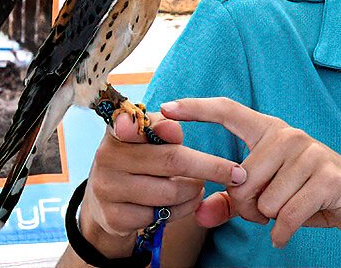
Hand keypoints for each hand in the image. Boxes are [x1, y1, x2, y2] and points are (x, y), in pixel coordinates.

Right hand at [77, 110, 246, 256]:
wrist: (106, 204)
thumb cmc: (138, 163)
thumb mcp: (146, 141)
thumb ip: (163, 129)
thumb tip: (173, 129)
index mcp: (116, 132)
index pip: (133, 124)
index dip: (155, 128)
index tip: (177, 132)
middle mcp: (105, 158)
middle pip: (171, 160)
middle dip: (209, 167)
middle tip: (235, 173)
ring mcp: (108, 189)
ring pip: (170, 192)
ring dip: (194, 191)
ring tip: (198, 187)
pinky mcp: (114, 218)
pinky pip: (161, 216)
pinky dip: (180, 211)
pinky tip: (180, 205)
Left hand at [160, 97, 340, 247]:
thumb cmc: (312, 197)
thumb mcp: (268, 198)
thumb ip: (230, 203)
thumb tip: (200, 214)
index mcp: (270, 131)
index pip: (228, 110)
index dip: (195, 109)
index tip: (165, 108)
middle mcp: (289, 135)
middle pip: (239, 180)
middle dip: (247, 207)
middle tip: (269, 210)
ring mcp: (310, 153)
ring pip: (262, 200)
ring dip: (269, 219)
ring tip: (289, 212)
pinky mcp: (327, 177)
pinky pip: (285, 215)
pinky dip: (282, 231)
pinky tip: (287, 232)